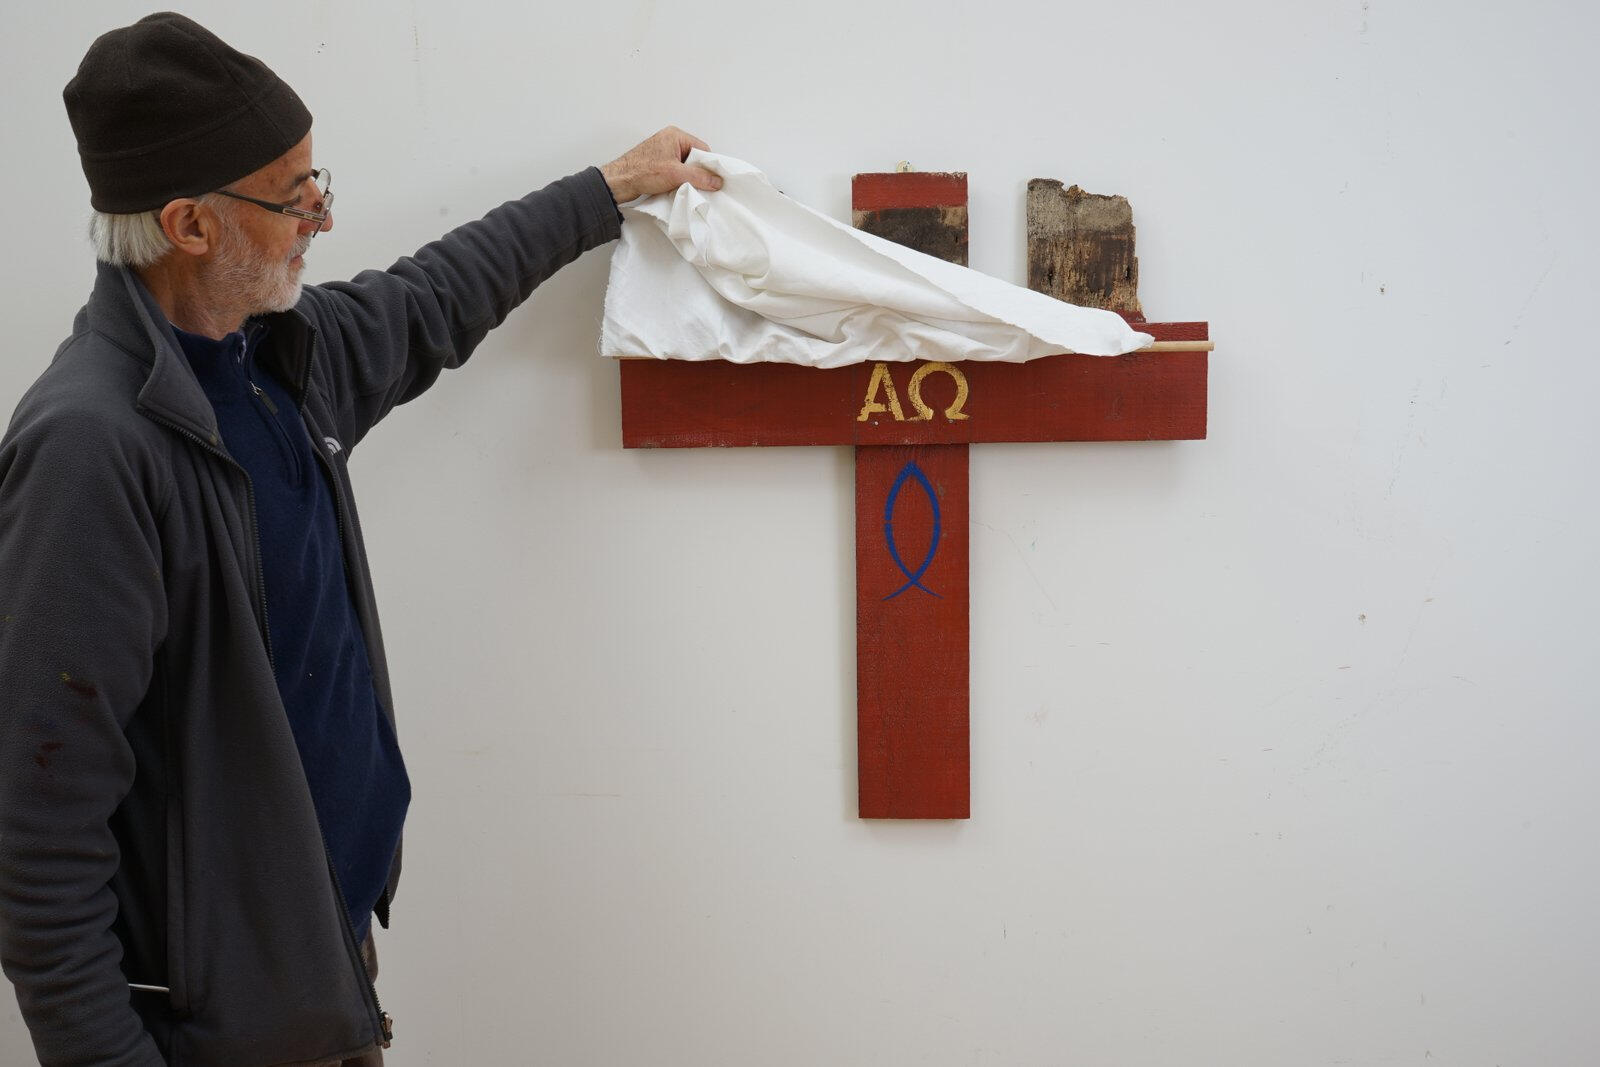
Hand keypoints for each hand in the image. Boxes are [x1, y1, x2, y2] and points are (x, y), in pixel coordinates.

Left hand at [601, 127, 722, 202]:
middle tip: (699, 184)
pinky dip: (678, 179)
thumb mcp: (676, 174)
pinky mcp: (658, 163)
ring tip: (685, 186)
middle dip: (697, 172)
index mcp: (675, 135)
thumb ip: (699, 177)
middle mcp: (670, 140)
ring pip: (685, 165)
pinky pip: (676, 170)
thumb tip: (716, 181)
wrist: (619, 181)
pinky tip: (677, 187)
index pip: (702, 148)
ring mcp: (663, 151)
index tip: (714, 179)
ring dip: (687, 177)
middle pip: (694, 157)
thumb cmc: (642, 172)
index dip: (708, 164)